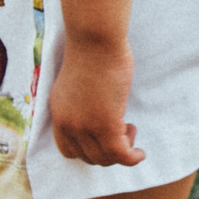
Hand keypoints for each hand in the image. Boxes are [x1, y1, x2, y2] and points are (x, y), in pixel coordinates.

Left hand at [50, 37, 144, 167]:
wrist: (94, 39)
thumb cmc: (91, 51)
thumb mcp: (76, 84)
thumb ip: (80, 103)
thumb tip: (98, 111)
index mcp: (58, 113)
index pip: (68, 150)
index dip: (89, 151)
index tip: (104, 139)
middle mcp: (68, 124)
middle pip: (88, 157)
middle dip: (107, 151)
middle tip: (123, 130)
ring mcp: (85, 127)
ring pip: (104, 158)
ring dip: (121, 151)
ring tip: (130, 130)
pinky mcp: (106, 125)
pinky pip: (120, 155)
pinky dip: (132, 158)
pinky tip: (140, 152)